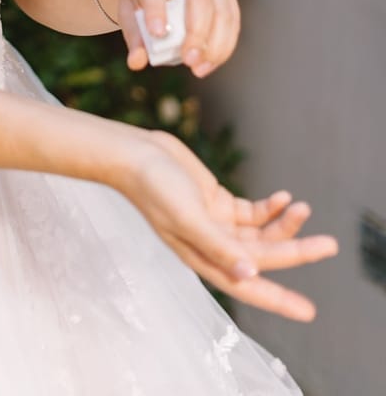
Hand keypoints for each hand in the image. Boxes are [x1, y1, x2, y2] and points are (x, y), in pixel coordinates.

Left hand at [114, 0, 238, 75]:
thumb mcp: (127, 13)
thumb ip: (133, 37)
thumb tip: (137, 62)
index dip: (157, 9)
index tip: (158, 34)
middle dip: (197, 31)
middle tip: (188, 60)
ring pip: (222, 9)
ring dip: (216, 43)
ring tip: (199, 67)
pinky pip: (232, 19)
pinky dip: (224, 44)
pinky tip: (210, 62)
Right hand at [124, 130, 337, 320]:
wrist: (135, 154)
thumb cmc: (154, 187)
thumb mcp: (188, 218)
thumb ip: (218, 246)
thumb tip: (250, 275)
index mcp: (203, 257)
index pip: (248, 284)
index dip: (279, 299)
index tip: (308, 311)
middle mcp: (213, 245)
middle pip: (262, 256)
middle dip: (296, 251)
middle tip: (329, 245)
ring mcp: (216, 223)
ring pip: (260, 233)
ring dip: (284, 224)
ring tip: (301, 207)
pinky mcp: (216, 201)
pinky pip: (251, 212)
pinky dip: (270, 207)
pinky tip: (283, 197)